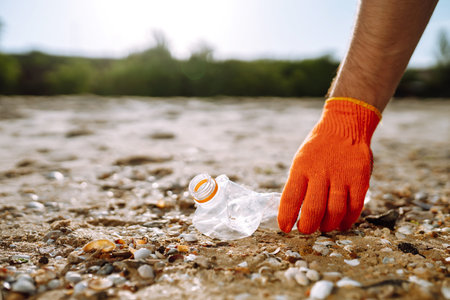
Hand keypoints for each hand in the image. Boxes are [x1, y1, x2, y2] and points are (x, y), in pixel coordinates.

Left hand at [277, 97, 380, 233]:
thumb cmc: (319, 148)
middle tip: (306, 229)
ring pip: (335, 212)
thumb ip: (299, 183)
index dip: (286, 217)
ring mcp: (342, 176)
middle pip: (313, 210)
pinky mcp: (360, 180)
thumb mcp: (301, 160)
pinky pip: (354, 208)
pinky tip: (341, 223)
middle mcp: (321, 172)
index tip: (285, 228)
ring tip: (323, 226)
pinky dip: (347, 220)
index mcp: (301, 167)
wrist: (345, 125)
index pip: (290, 198)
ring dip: (327, 225)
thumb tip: (293, 212)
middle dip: (307, 226)